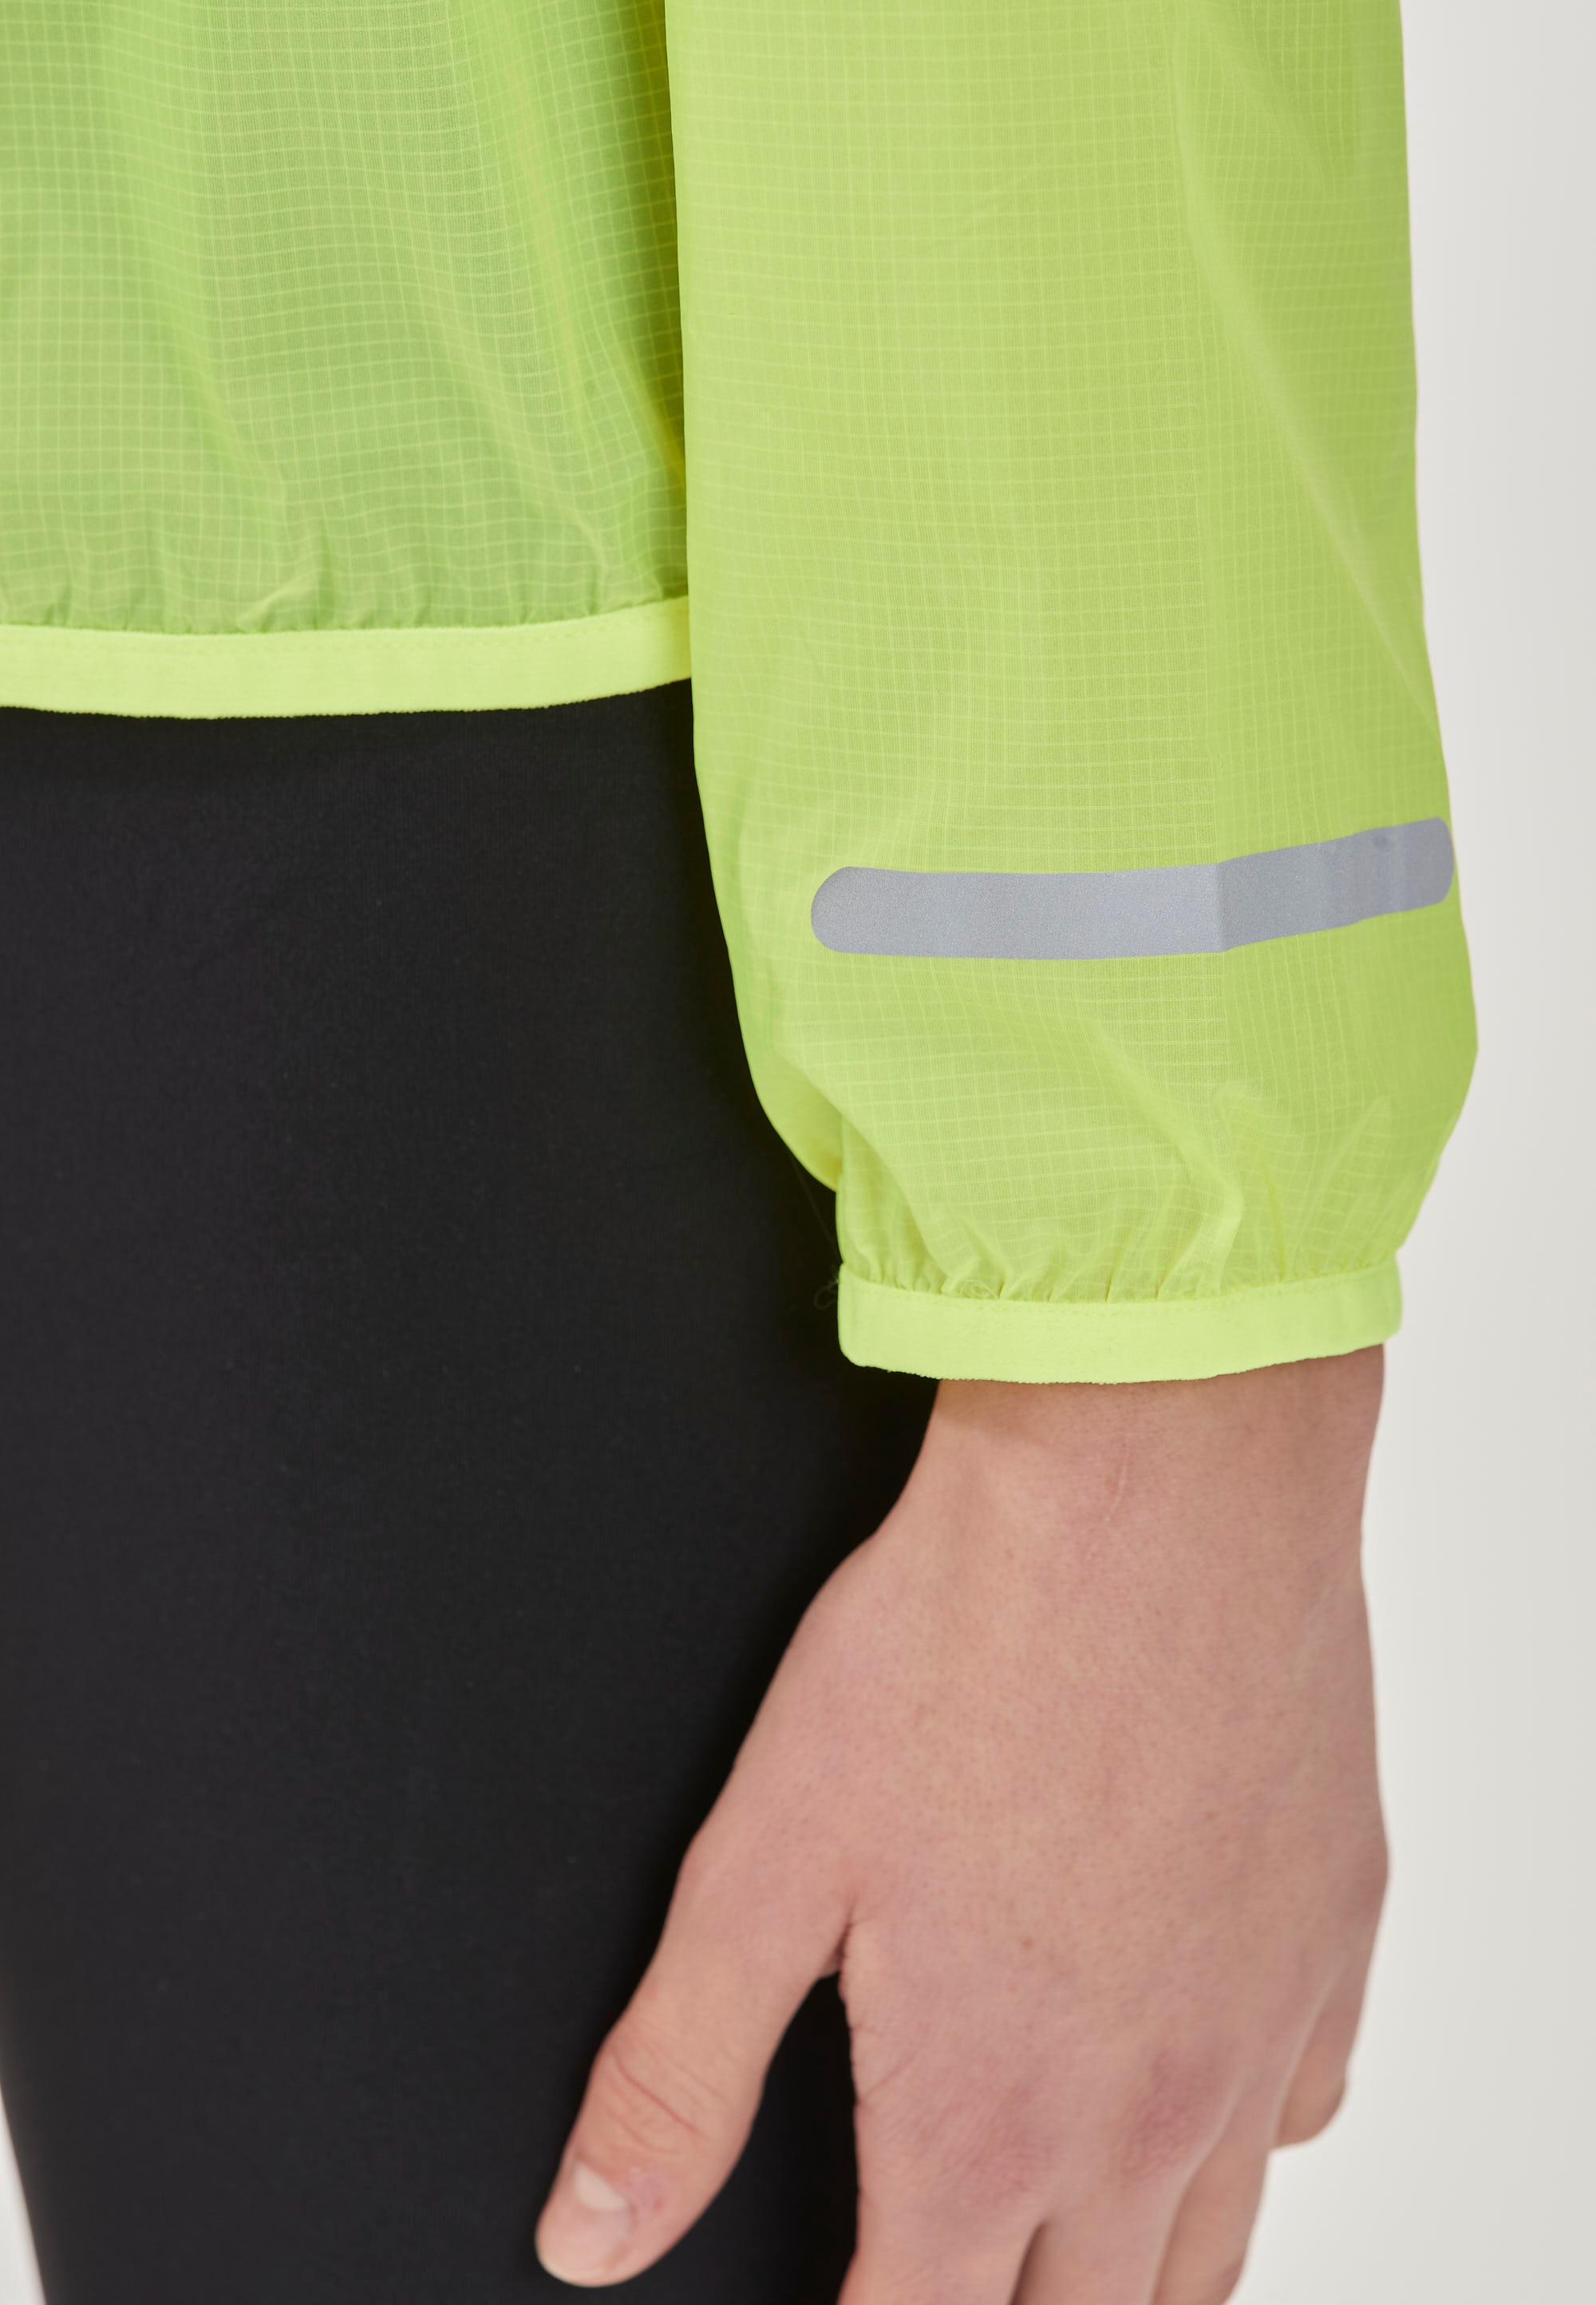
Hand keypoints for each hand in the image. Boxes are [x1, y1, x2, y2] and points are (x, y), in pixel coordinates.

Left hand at [535, 1349, 1388, 2302]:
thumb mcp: (765, 1862)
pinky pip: (1304, 2107)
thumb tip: (593, 2230)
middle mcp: (1143, 2108)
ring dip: (1125, 2273)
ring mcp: (1259, 2028)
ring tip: (1063, 2247)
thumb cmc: (962, 1649)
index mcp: (987, 2113)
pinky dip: (1240, 2134)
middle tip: (949, 2271)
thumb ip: (677, 2071)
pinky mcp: (1335, 1932)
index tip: (842, 2303)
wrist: (1149, 1487)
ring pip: (1210, 2251)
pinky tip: (1189, 2080)